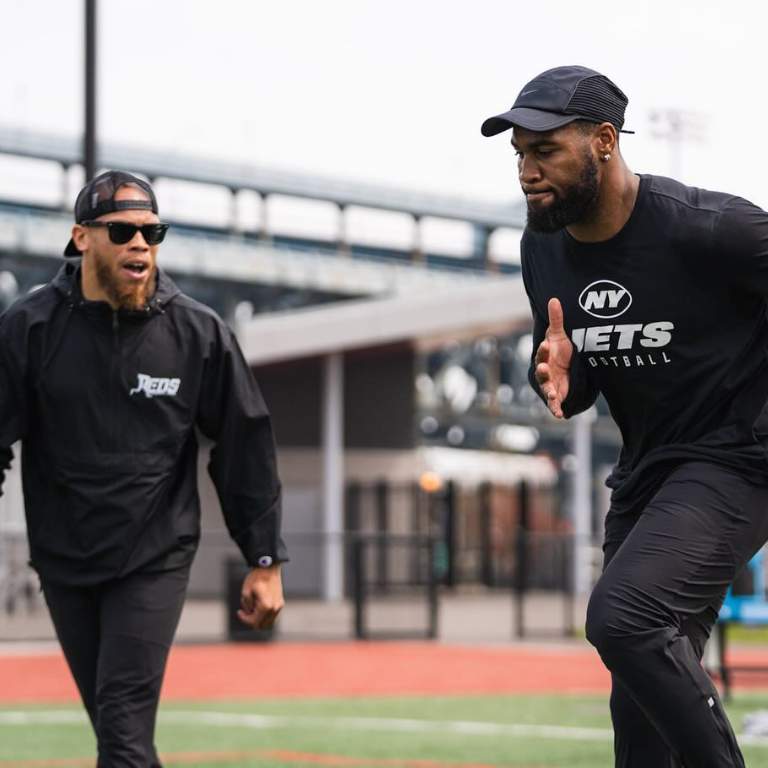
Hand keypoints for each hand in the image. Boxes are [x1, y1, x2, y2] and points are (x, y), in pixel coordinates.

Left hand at [237, 564, 283, 629]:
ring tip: (252, 607)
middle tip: (245, 611)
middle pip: (261, 625)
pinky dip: (264, 614)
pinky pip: (271, 615)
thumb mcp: (245, 592)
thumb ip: (246, 606)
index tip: (239, 611)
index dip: (244, 619)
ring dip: (259, 618)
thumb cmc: (256, 578)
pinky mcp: (280, 602)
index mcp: (266, 606)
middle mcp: (274, 608)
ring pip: (267, 622)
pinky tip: (258, 604)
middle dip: (252, 620)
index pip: (254, 622)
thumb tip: (249, 613)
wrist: (269, 567)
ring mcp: (279, 606)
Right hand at [534, 298, 572, 419]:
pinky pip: (555, 405)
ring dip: (548, 392)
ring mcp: (550, 385)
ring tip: (552, 395)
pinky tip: (559, 415)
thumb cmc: (561, 351)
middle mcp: (544, 372)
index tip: (546, 344)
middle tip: (544, 367)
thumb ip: (557, 320)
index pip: (541, 353)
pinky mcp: (557, 396)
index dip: (543, 350)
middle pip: (541, 372)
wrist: (568, 368)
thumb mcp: (560, 335)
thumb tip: (553, 298)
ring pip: (547, 389)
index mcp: (544, 357)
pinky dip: (556, 410)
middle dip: (542, 370)